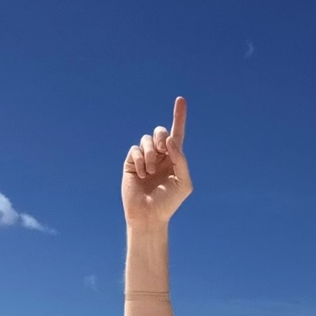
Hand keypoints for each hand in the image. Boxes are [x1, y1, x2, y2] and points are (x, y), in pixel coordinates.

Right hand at [122, 96, 191, 228]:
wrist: (149, 216)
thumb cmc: (169, 202)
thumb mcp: (184, 183)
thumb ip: (181, 160)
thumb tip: (171, 141)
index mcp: (174, 159)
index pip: (178, 134)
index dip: (179, 117)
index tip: (181, 99)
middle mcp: (160, 156)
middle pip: (161, 132)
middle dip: (162, 137)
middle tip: (163, 151)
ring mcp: (145, 158)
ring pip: (147, 139)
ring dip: (150, 154)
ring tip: (151, 172)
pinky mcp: (131, 162)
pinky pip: (135, 150)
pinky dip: (140, 161)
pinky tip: (142, 175)